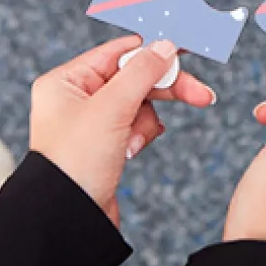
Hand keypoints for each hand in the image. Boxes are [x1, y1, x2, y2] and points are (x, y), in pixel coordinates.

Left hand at [31, 37, 215, 220]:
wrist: (68, 218)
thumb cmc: (75, 163)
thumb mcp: (111, 108)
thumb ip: (141, 72)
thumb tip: (164, 47)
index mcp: (66, 82)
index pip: (117, 52)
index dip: (152, 50)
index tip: (184, 49)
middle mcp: (75, 98)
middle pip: (133, 78)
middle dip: (164, 88)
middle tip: (199, 93)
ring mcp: (91, 123)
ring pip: (139, 103)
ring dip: (146, 120)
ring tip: (134, 141)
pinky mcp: (104, 145)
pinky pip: (135, 126)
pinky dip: (141, 135)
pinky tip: (132, 149)